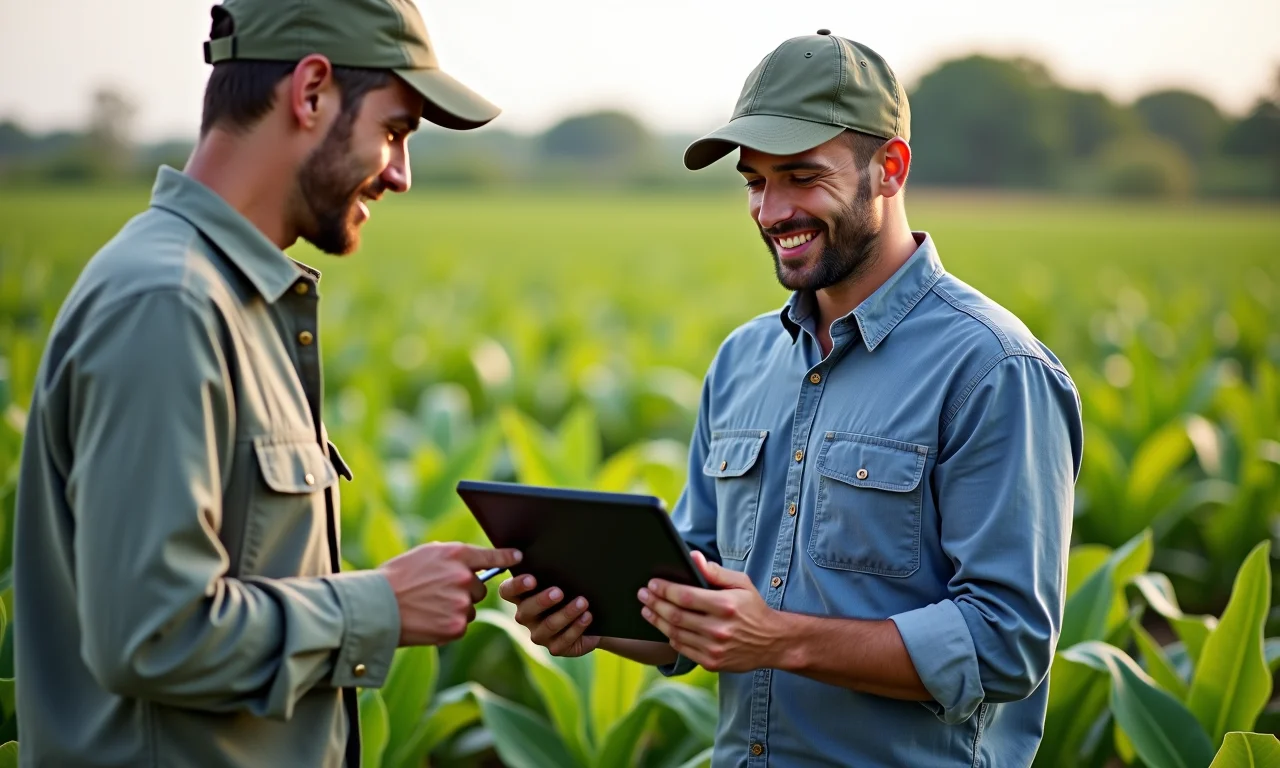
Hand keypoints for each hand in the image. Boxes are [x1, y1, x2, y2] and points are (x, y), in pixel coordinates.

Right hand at [379, 543, 521, 645]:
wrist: (375, 608)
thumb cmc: (396, 578)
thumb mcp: (424, 555)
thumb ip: (452, 556)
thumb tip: (474, 561)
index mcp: (455, 555)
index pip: (490, 556)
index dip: (505, 556)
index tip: (517, 557)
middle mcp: (463, 578)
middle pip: (480, 589)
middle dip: (465, 592)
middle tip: (438, 594)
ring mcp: (461, 603)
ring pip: (470, 609)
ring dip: (456, 610)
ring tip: (428, 607)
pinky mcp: (456, 627)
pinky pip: (461, 626)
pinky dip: (448, 625)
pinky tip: (428, 620)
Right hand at [498, 574, 599, 656]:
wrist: (591, 616)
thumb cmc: (571, 590)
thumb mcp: (562, 580)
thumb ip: (554, 571)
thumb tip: (564, 553)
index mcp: (522, 597)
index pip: (507, 591)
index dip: (516, 586)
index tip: (532, 579)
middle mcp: (526, 616)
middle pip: (526, 611)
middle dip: (542, 601)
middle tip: (559, 592)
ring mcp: (539, 634)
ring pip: (548, 626)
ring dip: (566, 613)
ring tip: (582, 602)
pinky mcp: (555, 647)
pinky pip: (564, 640)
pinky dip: (577, 627)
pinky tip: (587, 616)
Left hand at [638, 551, 785, 672]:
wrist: (771, 642)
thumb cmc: (753, 608)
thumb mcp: (741, 583)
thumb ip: (715, 571)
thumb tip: (693, 557)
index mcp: (725, 606)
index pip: (685, 597)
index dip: (665, 589)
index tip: (652, 583)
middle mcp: (719, 629)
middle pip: (675, 616)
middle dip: (655, 603)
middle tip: (642, 594)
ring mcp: (714, 649)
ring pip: (675, 633)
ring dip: (657, 620)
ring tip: (647, 609)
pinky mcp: (711, 662)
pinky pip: (682, 648)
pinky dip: (670, 636)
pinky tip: (663, 626)